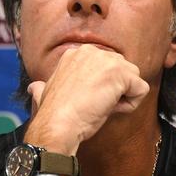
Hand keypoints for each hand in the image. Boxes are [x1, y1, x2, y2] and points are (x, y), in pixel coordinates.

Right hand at [26, 44, 149, 153]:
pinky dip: (131, 105)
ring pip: (133, 78)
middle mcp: (92, 51)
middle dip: (115, 90)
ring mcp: (108, 61)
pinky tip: (111, 109)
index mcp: (75, 54)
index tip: (86, 100)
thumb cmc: (52, 114)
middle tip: (96, 105)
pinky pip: (141, 90)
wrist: (57, 124)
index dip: (100, 88)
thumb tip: (34, 87)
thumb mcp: (44, 93)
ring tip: (102, 107)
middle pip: (122, 69)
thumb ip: (43, 87)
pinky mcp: (121, 74)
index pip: (105, 67)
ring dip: (123, 97)